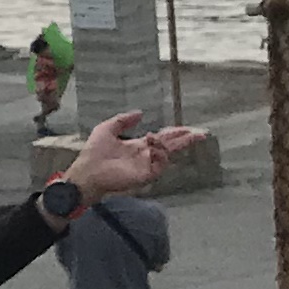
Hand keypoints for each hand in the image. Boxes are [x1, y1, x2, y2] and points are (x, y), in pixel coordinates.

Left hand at [59, 110, 201, 206]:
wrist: (87, 171)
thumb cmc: (94, 152)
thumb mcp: (107, 129)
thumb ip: (123, 120)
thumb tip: (141, 112)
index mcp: (138, 146)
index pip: (162, 138)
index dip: (175, 133)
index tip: (188, 128)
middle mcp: (145, 156)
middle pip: (170, 147)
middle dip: (185, 140)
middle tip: (200, 134)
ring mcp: (146, 166)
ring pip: (167, 154)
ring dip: (165, 144)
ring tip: (153, 137)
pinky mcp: (145, 175)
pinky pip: (160, 165)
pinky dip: (160, 154)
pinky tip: (152, 146)